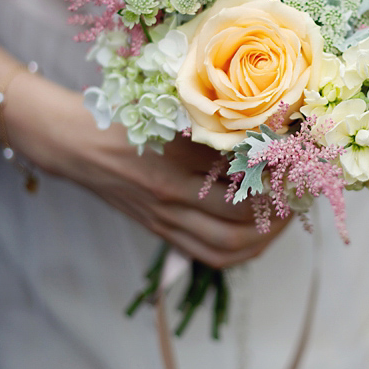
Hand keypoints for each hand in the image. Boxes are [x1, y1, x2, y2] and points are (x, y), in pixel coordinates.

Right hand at [9, 74, 290, 267]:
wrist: (72, 142)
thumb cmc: (121, 117)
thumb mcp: (167, 115)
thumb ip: (211, 130)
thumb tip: (264, 134)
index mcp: (173, 174)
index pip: (241, 195)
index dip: (276, 188)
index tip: (296, 171)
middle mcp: (170, 205)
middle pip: (237, 232)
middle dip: (275, 221)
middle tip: (297, 201)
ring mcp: (163, 223)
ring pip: (223, 251)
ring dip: (259, 242)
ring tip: (280, 222)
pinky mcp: (158, 230)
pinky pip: (204, 253)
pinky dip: (235, 250)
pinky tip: (251, 235)